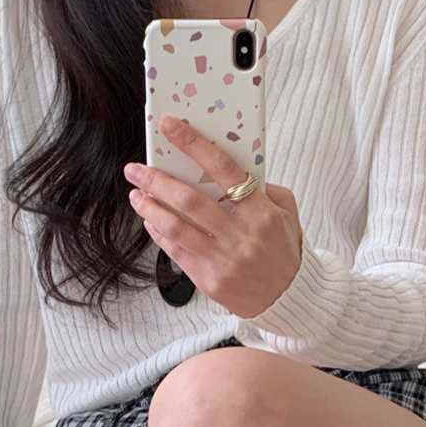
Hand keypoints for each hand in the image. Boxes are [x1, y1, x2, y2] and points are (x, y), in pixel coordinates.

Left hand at [125, 116, 302, 318]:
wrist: (289, 299)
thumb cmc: (285, 252)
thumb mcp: (286, 214)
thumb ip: (264, 188)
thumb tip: (229, 167)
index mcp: (261, 212)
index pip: (224, 169)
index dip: (194, 144)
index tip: (170, 126)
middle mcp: (241, 236)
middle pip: (190, 200)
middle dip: (157, 180)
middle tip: (136, 169)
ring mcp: (223, 260)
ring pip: (177, 227)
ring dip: (151, 208)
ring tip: (136, 194)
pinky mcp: (209, 280)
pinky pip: (176, 252)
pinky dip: (160, 234)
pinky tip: (151, 221)